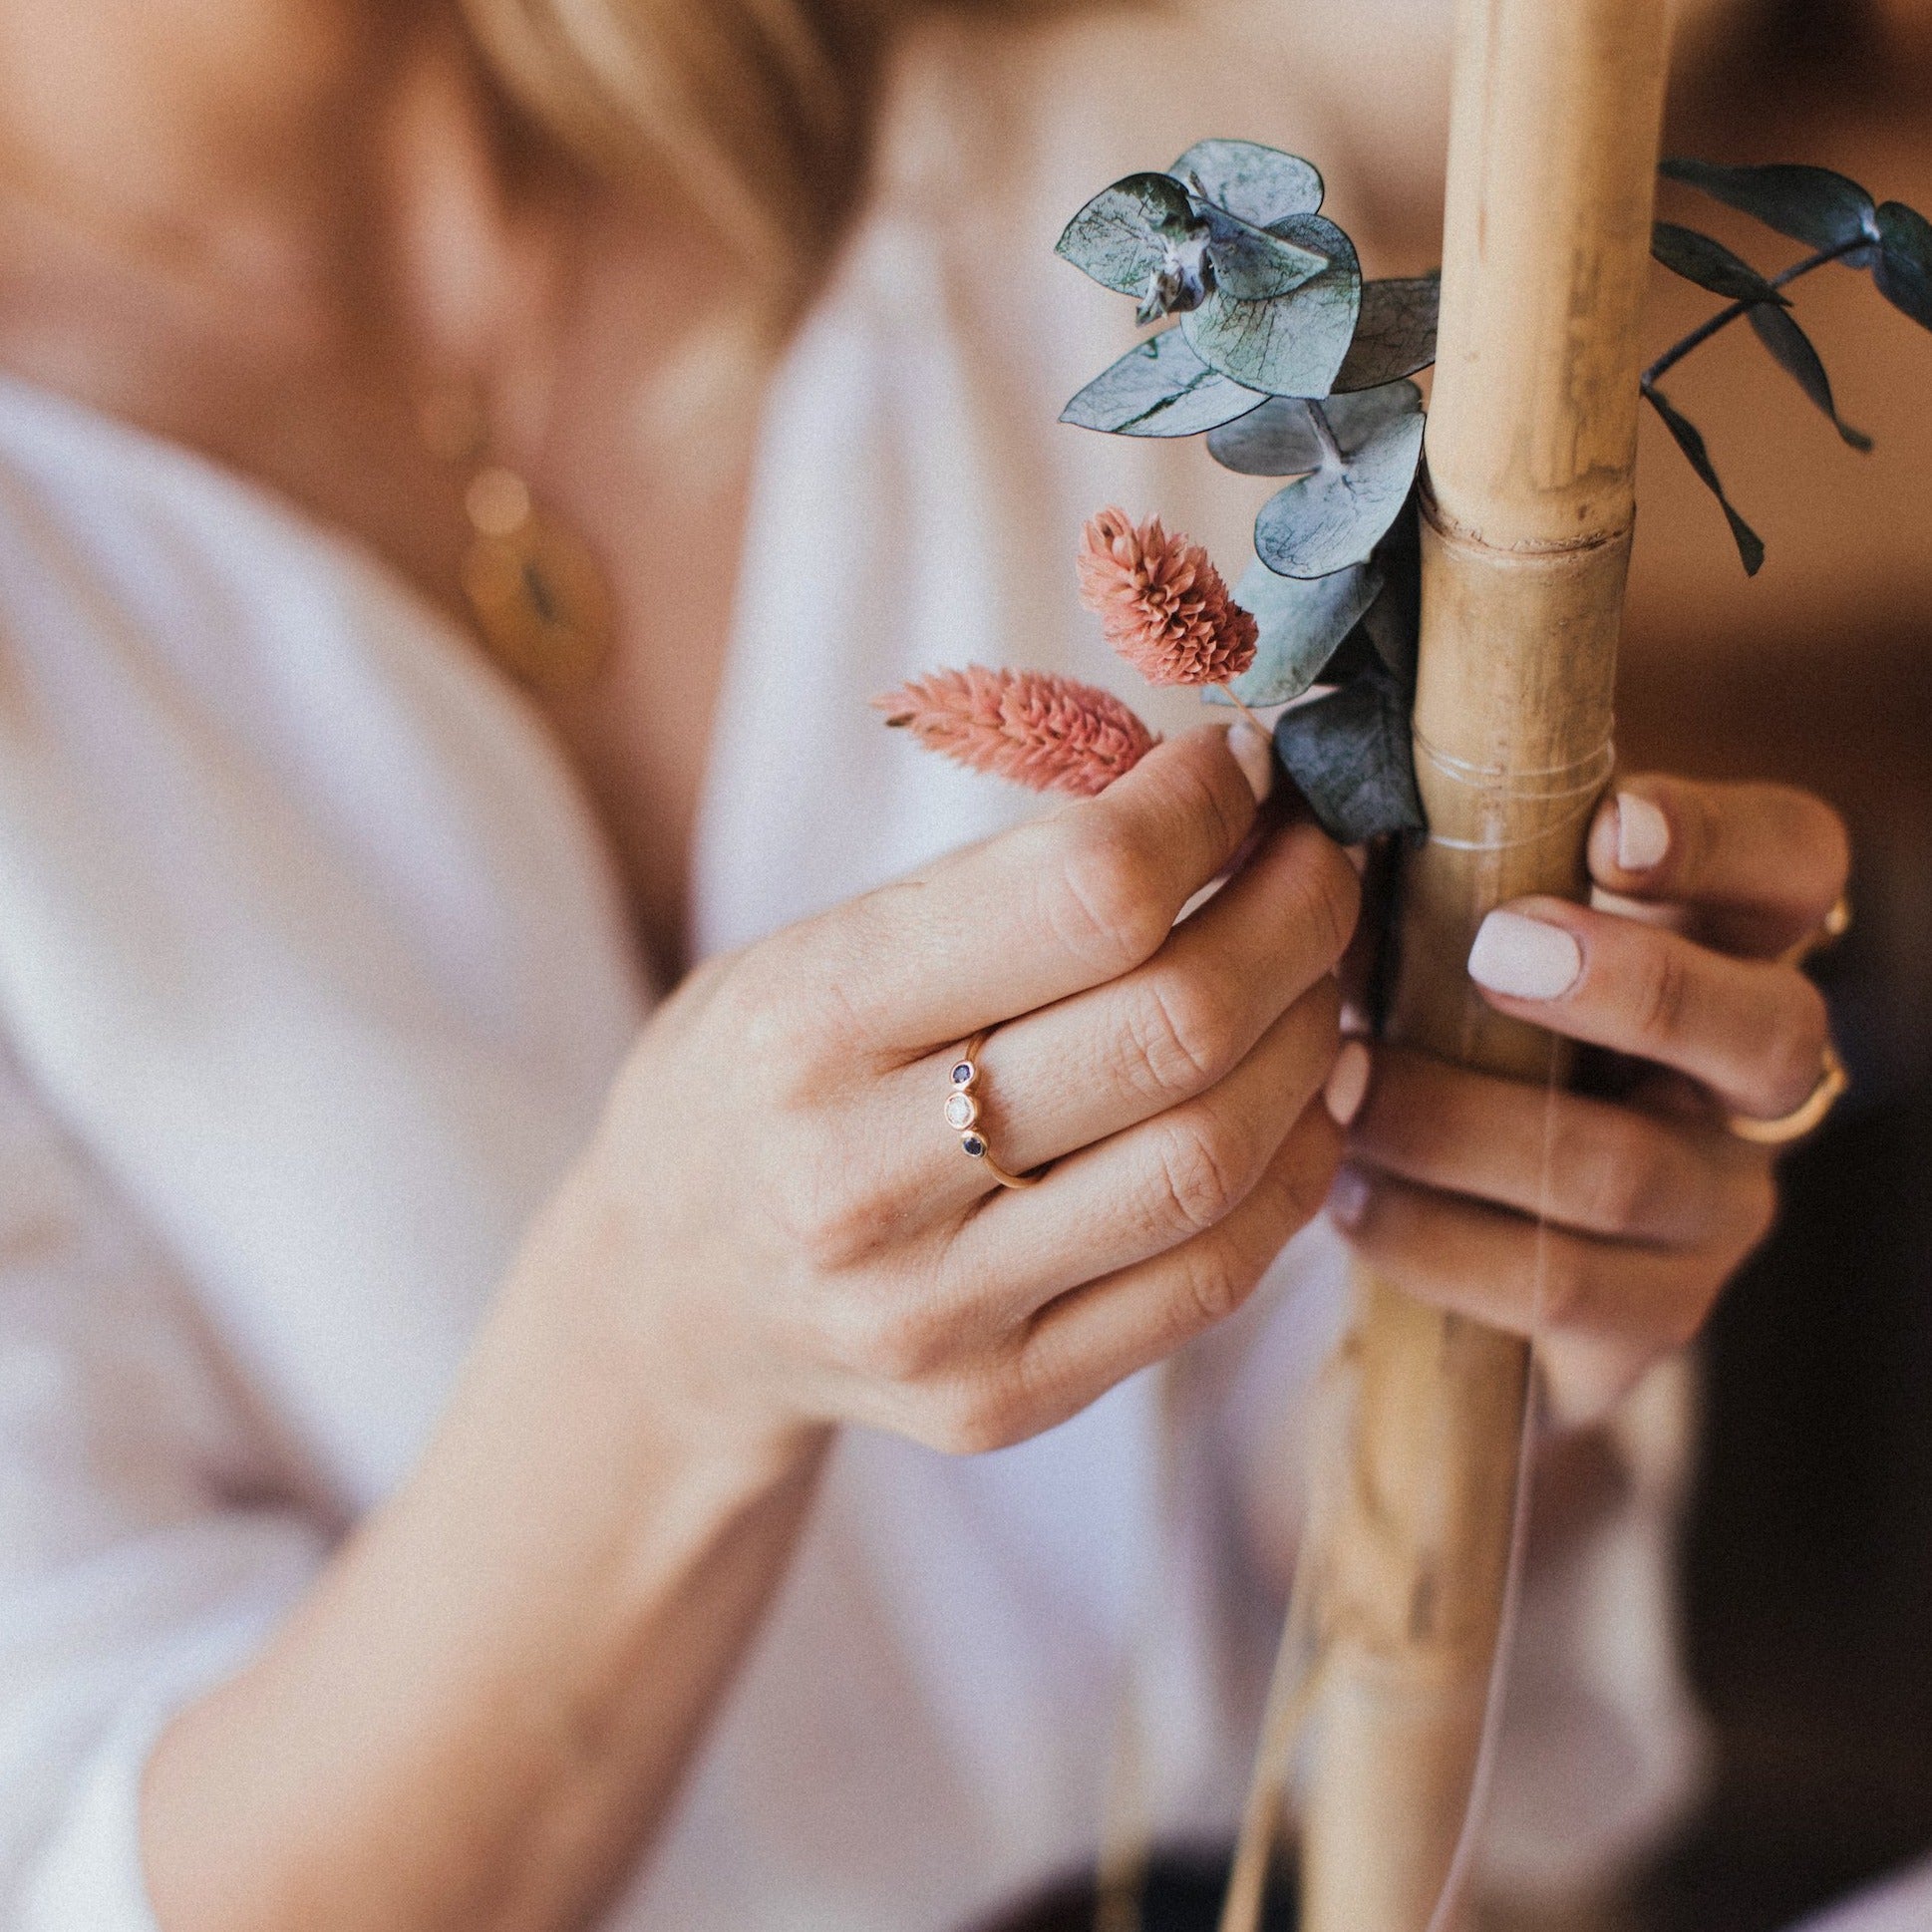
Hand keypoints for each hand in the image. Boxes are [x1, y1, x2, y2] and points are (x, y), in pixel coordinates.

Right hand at [563, 724, 1359, 1463]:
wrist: (670, 1299)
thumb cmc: (761, 1084)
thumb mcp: (814, 949)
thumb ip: (999, 889)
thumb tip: (1221, 794)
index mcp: (806, 1022)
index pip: (1085, 895)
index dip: (1210, 810)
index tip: (1250, 766)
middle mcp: (859, 1178)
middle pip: (1176, 1024)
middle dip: (1298, 914)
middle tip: (1321, 861)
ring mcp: (935, 1309)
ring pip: (1215, 1157)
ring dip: (1313, 1038)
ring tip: (1320, 976)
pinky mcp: (999, 1399)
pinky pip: (1212, 1279)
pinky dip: (1295, 1167)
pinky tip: (1303, 1099)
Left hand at [1325, 775, 1848, 1421]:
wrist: (1459, 1213)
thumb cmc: (1455, 1015)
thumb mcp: (1462, 927)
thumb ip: (1435, 875)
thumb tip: (1328, 834)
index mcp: (1726, 938)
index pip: (1793, 865)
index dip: (1721, 841)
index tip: (1611, 825)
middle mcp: (1753, 1073)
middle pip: (1770, 1030)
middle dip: (1632, 987)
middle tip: (1494, 949)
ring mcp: (1719, 1204)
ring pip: (1628, 1170)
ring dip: (1464, 1122)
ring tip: (1346, 1084)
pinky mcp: (1653, 1312)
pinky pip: (1555, 1285)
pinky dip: (1430, 1233)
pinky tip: (1345, 1192)